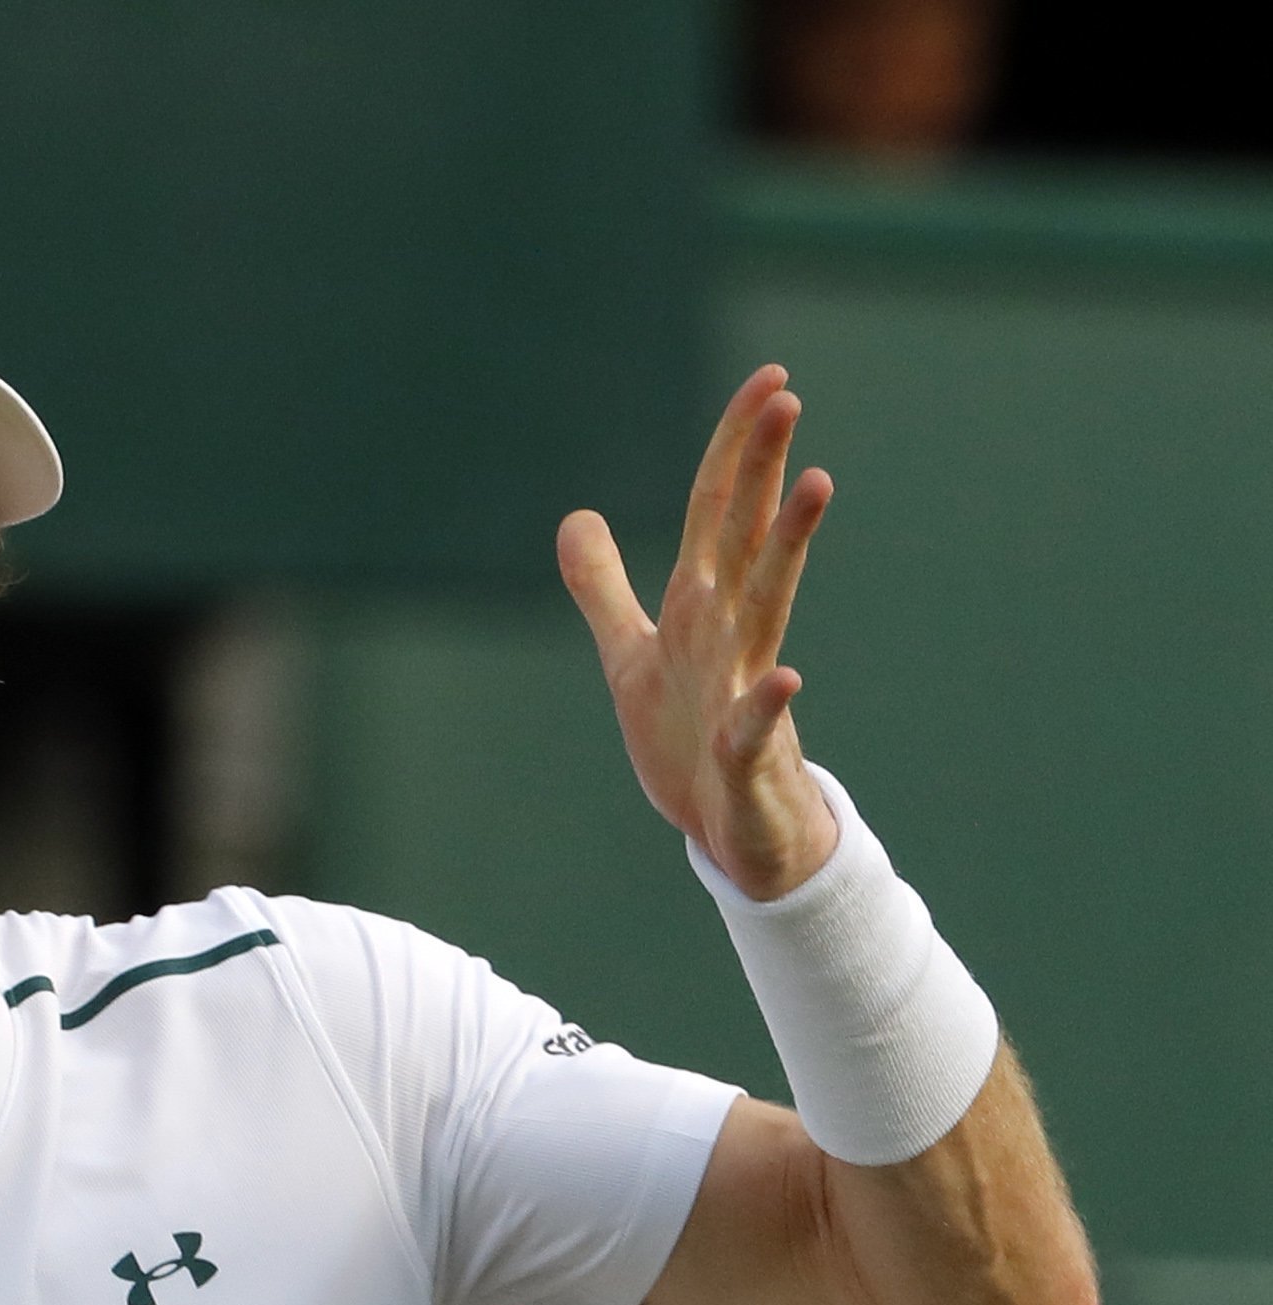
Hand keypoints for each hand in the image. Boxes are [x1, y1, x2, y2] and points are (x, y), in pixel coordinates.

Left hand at [557, 365, 841, 899]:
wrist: (731, 835)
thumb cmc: (688, 740)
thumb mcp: (631, 655)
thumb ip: (603, 586)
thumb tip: (575, 516)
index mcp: (703, 610)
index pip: (718, 514)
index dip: (735, 449)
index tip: (768, 380)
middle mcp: (731, 637)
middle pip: (748, 540)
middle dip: (765, 471)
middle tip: (789, 397)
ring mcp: (745, 691)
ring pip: (767, 610)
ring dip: (790, 548)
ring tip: (818, 484)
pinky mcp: (744, 756)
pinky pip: (757, 726)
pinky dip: (769, 704)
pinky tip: (787, 678)